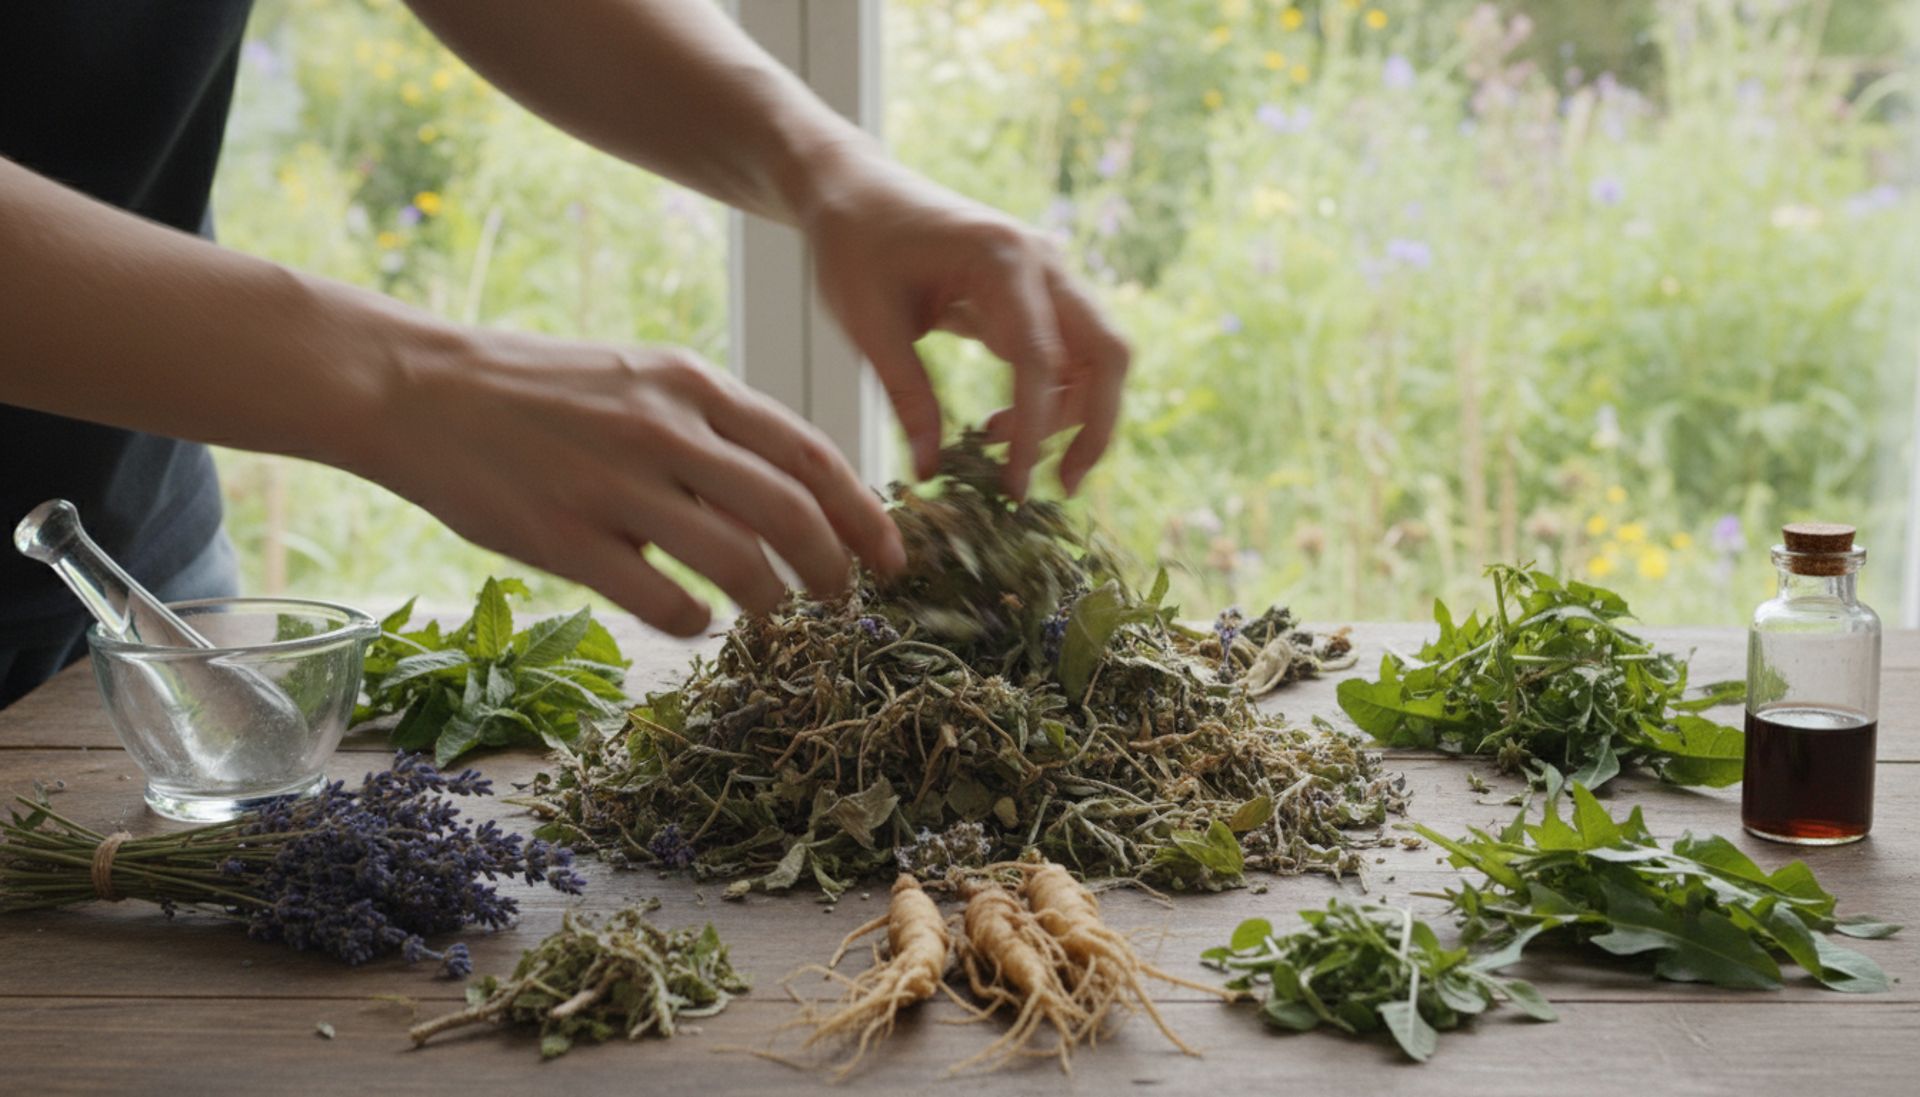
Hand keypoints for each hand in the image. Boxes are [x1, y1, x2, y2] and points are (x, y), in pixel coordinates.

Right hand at [367, 329, 905, 635]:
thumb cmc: (542, 390)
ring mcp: (615, 485)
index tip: (892, 557)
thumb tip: (794, 491)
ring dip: (776, 605)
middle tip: (847, 604)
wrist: (419, 389)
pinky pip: (663, 602)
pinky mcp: (566, 538)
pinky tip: (694, 623)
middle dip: (836, 570)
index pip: (809, 453)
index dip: (864, 513)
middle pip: (790, 513)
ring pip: (738, 563)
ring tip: (781, 621)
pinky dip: (696, 624)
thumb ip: (714, 425)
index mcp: (691, 385)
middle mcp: (664, 429)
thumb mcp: (641, 377)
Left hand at [799, 148, 1129, 499]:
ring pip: (1097, 356)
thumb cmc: (853, 245)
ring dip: (1071, 414)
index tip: (1015, 487)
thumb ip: (907, 396)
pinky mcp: (1036, 293)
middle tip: (1061, 486)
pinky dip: (1050, 397)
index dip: (1035, 430)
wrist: (853, 190)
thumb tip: (932, 473)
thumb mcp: (868, 324)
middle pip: (1107, 352)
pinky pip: (1069, 353)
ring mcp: (1047, 275)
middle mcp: (1042, 262)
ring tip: (1001, 450)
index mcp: (1002, 258)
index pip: (1041, 359)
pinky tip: (998, 425)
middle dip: (1095, 426)